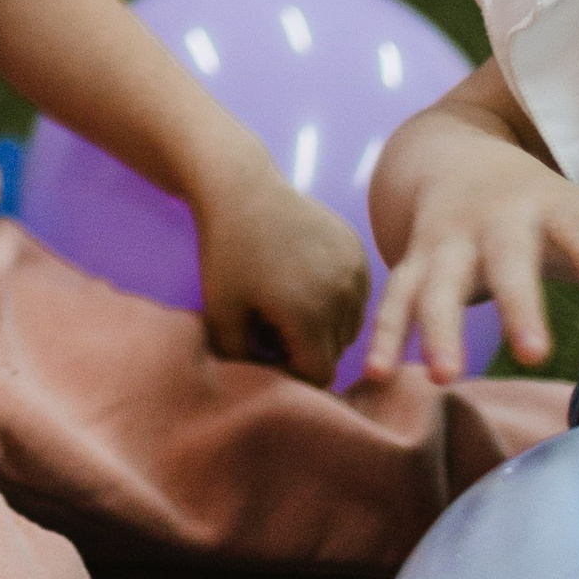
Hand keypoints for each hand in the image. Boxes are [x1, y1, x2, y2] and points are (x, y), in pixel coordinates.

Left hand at [190, 151, 369, 387]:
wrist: (242, 188)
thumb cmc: (226, 254)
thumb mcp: (221, 315)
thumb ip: (242, 361)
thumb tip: (267, 390)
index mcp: (311, 315)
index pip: (317, 375)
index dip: (289, 373)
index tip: (262, 349)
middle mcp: (343, 295)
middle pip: (334, 351)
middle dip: (304, 349)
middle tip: (268, 323)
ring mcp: (356, 270)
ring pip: (350, 325)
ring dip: (323, 327)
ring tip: (286, 303)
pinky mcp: (358, 250)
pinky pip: (356, 295)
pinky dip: (335, 298)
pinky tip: (303, 280)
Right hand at [364, 117, 578, 382]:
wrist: (450, 159)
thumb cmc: (547, 211)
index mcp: (553, 211)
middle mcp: (496, 225)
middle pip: (505, 262)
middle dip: (514, 301)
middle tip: (532, 347)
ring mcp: (448, 244)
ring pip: (436, 285)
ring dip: (435, 328)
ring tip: (442, 375)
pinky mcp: (411, 265)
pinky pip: (393, 301)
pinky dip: (383, 335)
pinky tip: (375, 375)